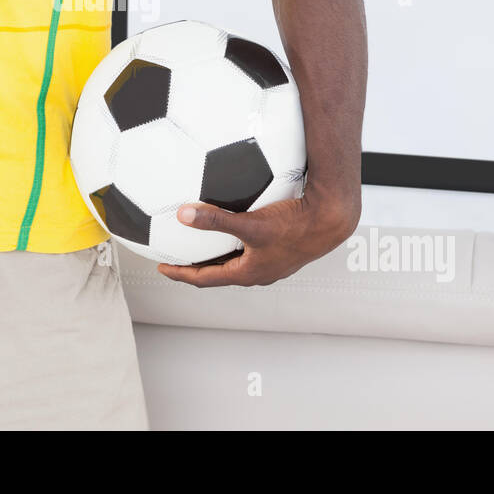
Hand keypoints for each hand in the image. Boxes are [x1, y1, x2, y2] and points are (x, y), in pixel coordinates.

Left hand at [157, 187, 359, 287]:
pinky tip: (236, 226)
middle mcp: (259, 272)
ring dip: (217, 255)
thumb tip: (184, 215)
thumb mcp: (250, 223)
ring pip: (236, 262)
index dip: (181, 274)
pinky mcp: (281, 250)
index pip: (205, 279)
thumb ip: (216, 220)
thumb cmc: (295, 225)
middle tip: (177, 258)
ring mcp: (271, 263)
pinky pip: (250, 250)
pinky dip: (235, 243)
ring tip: (201, 244)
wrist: (331, 220)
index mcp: (248, 273)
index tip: (163, 268)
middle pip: (219, 273)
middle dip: (196, 266)